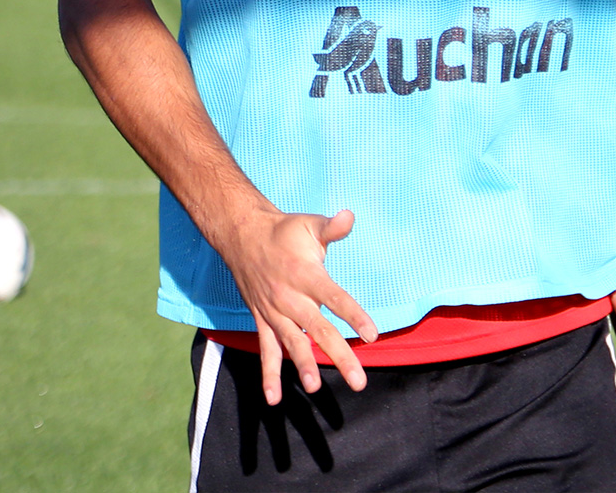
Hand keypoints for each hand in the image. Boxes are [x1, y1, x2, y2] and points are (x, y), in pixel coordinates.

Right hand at [220, 207, 378, 405]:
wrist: (243, 236)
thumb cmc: (284, 231)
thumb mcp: (308, 224)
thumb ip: (331, 227)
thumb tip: (350, 216)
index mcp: (306, 274)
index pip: (334, 297)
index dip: (353, 315)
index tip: (372, 335)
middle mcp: (290, 297)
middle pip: (318, 329)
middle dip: (339, 355)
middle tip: (360, 381)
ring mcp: (275, 311)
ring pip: (293, 343)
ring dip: (304, 366)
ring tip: (316, 387)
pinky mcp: (263, 320)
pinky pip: (265, 349)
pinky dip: (268, 374)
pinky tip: (274, 398)